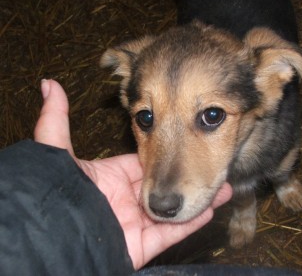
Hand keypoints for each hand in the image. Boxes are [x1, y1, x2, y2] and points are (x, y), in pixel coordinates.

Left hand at [34, 79, 232, 269]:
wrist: (52, 238)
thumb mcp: (55, 151)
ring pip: (173, 208)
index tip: (188, 136)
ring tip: (223, 184)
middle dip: (190, 173)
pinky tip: (211, 207)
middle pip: (165, 184)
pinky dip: (191, 221)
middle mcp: (125, 200)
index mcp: (111, 178)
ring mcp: (136, 224)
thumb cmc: (54, 193)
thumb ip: (56, 120)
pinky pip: (172, 233)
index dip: (168, 149)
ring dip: (198, 197)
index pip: (145, 162)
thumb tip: (49, 83)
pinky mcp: (142, 246)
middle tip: (213, 158)